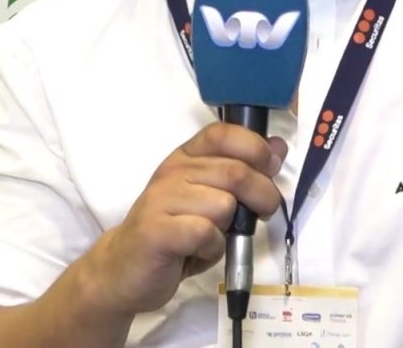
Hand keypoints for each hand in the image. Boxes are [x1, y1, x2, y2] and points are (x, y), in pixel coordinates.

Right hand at [78, 122, 288, 315]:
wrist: (124, 268)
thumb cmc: (174, 233)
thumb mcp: (211, 197)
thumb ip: (242, 172)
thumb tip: (278, 147)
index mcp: (186, 157)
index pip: (222, 134)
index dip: (255, 147)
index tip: (270, 168)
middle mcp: (172, 171)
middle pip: (235, 172)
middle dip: (262, 196)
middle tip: (261, 214)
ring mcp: (161, 199)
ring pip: (224, 206)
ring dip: (229, 229)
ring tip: (211, 237)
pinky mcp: (157, 230)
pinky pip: (206, 233)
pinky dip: (212, 249)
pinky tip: (198, 251)